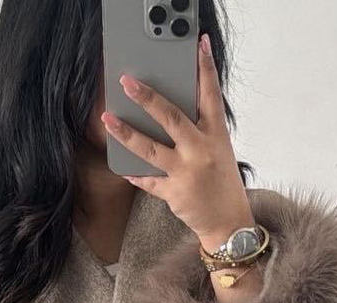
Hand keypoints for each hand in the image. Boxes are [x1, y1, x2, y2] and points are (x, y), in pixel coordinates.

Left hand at [100, 32, 254, 253]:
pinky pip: (147, 181)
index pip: (211, 95)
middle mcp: (200, 151)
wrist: (229, 223)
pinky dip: (134, 174)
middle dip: (147, 98)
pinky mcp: (173, 194)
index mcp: (216, 136)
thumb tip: (170, 112)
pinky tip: (122, 167)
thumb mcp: (219, 151)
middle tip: (127, 82)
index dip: (205, 68)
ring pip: (150, 149)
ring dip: (126, 133)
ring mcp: (186, 173)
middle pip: (171, 118)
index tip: (199, 45)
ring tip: (108, 119)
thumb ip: (199, 131)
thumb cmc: (223, 184)